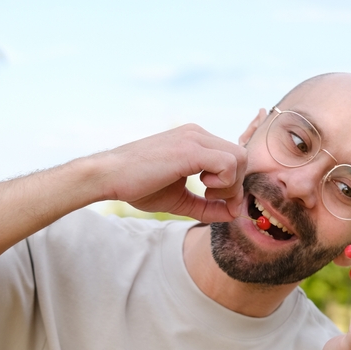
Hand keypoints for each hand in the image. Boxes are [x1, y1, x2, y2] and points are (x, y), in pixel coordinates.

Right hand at [94, 124, 246, 222]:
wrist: (108, 176)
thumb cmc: (137, 186)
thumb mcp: (179, 199)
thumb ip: (205, 206)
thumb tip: (232, 215)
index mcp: (195, 140)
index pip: (233, 156)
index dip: (234, 182)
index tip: (220, 201)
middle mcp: (198, 134)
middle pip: (241, 157)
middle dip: (235, 186)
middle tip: (213, 200)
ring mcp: (195, 138)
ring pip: (239, 158)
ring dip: (230, 184)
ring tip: (206, 194)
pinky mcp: (191, 149)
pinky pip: (229, 163)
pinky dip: (224, 182)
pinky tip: (202, 188)